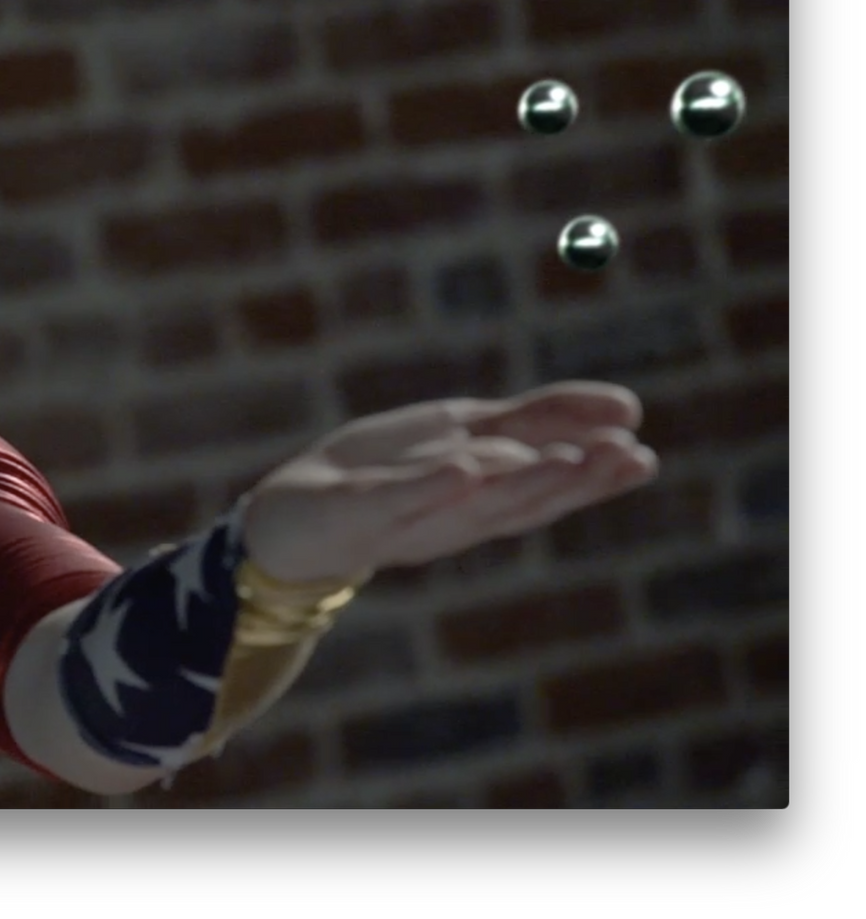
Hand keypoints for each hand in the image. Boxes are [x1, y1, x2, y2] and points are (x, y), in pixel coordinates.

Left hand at [240, 382, 658, 582]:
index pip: (546, 483)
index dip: (593, 473)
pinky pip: (396, 500)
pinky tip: (464, 466)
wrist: (289, 521)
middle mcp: (453, 514)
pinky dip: (430, 485)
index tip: (642, 453)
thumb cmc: (382, 474)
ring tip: (567, 461)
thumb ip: (535, 422)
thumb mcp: (464, 435)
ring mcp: (406, 517)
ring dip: (520, 484)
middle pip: (521, 500)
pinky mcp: (355, 513)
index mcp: (482, 495)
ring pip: (472, 505)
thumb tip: (621, 409)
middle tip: (627, 457)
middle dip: (574, 481)